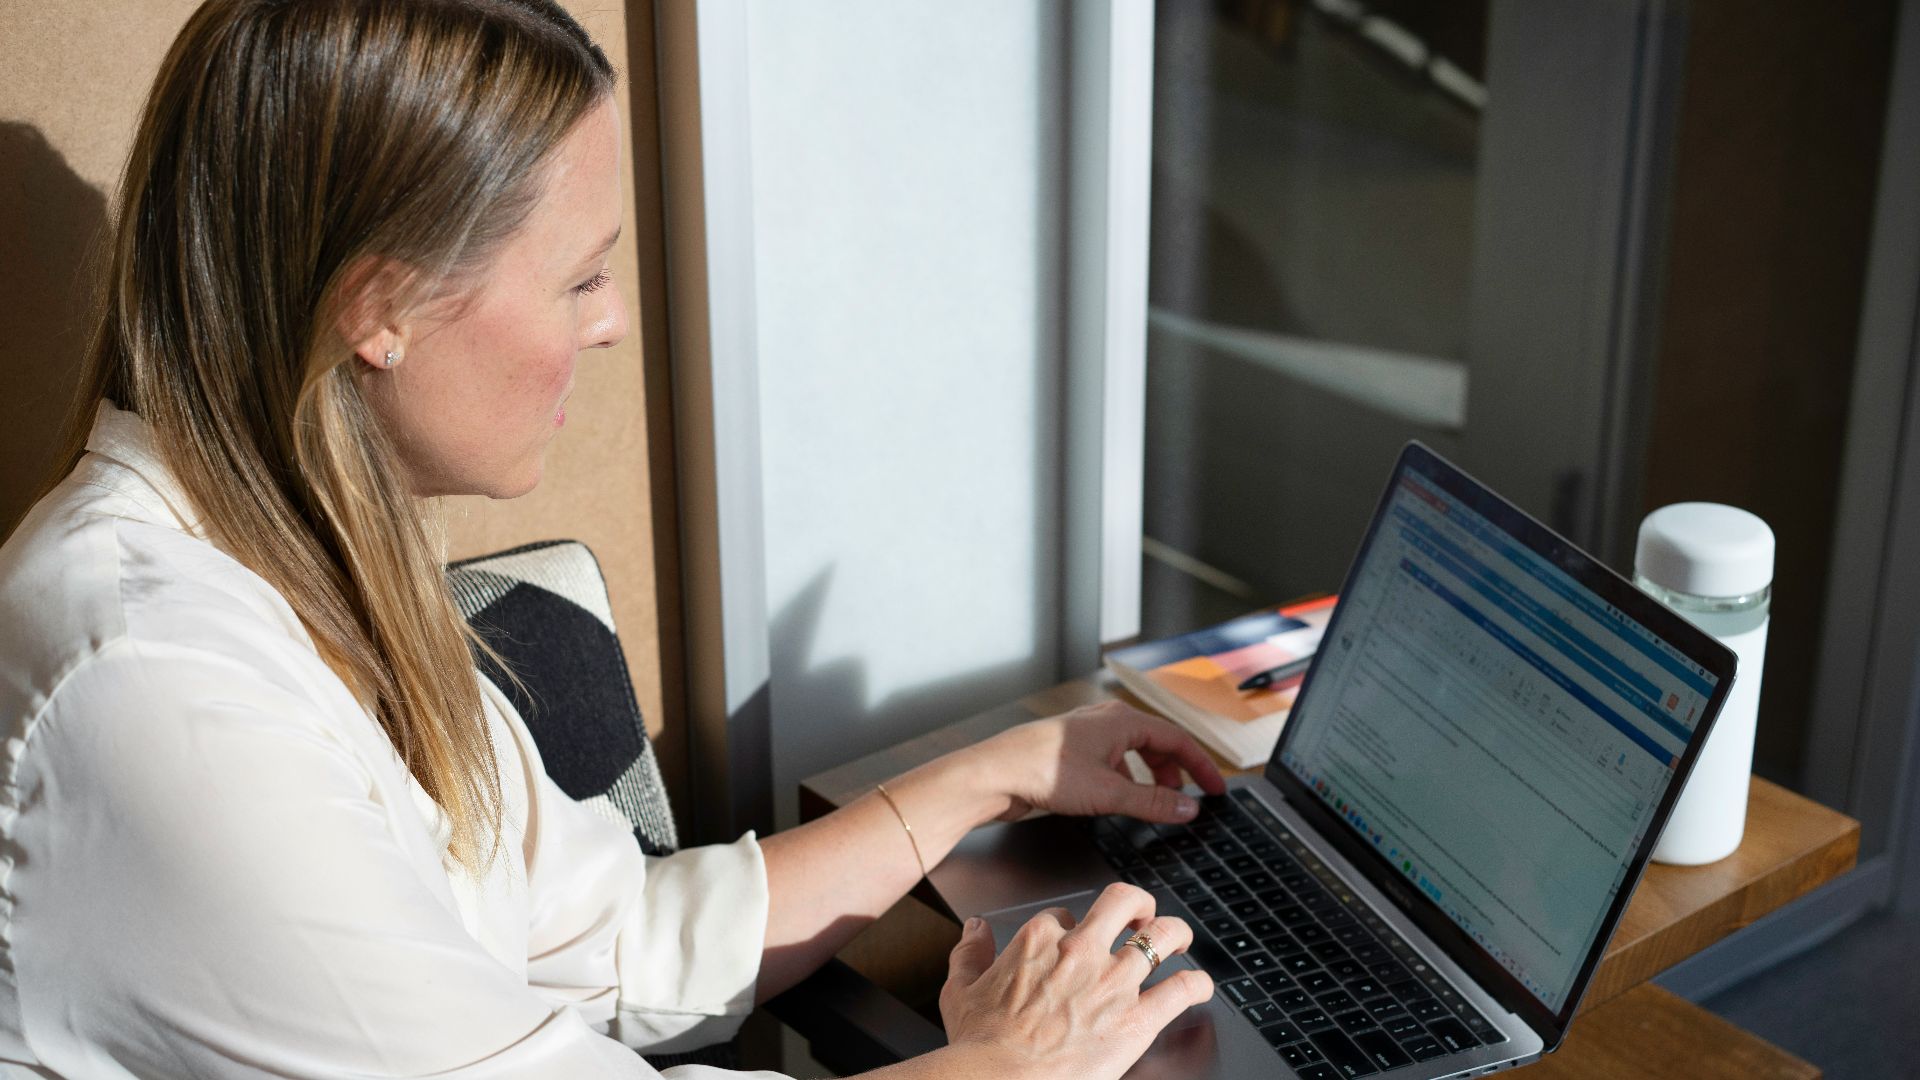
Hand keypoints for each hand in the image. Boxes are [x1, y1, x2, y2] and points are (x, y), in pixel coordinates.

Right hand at [940, 882, 1213, 1079]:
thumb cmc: (980, 1045)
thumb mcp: (960, 990)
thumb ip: (968, 953)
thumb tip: (974, 929)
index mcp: (1039, 941)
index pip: (1065, 915)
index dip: (1072, 926)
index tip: (1075, 940)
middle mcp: (1081, 952)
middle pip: (1123, 902)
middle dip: (1137, 904)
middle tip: (1142, 915)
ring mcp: (1114, 982)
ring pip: (1161, 936)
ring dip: (1176, 933)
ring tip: (1179, 938)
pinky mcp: (1138, 1018)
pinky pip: (1181, 989)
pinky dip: (1197, 984)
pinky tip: (1199, 986)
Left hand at [975, 701, 1226, 823]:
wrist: (993, 774)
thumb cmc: (1043, 772)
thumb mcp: (1108, 793)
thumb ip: (1152, 802)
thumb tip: (1188, 808)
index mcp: (1121, 720)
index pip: (1176, 739)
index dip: (1200, 765)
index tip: (1216, 788)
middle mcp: (1105, 721)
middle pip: (1155, 743)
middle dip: (1174, 773)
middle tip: (1185, 801)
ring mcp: (1086, 735)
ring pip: (1132, 754)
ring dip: (1148, 779)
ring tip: (1155, 804)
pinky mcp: (1070, 752)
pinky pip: (1111, 763)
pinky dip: (1124, 781)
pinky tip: (1119, 801)